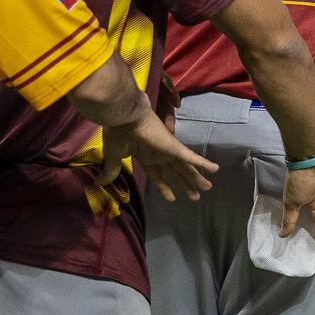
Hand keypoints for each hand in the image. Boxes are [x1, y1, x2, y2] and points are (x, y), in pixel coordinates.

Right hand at [102, 112, 216, 201]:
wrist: (123, 116)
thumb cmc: (117, 133)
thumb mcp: (113, 156)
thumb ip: (111, 170)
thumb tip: (99, 183)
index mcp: (146, 156)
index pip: (159, 175)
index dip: (166, 187)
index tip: (173, 198)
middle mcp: (160, 153)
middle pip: (177, 172)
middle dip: (186, 184)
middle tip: (196, 197)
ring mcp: (168, 149)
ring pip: (187, 167)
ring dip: (197, 178)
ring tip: (208, 188)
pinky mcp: (174, 146)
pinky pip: (192, 157)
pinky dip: (203, 163)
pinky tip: (215, 170)